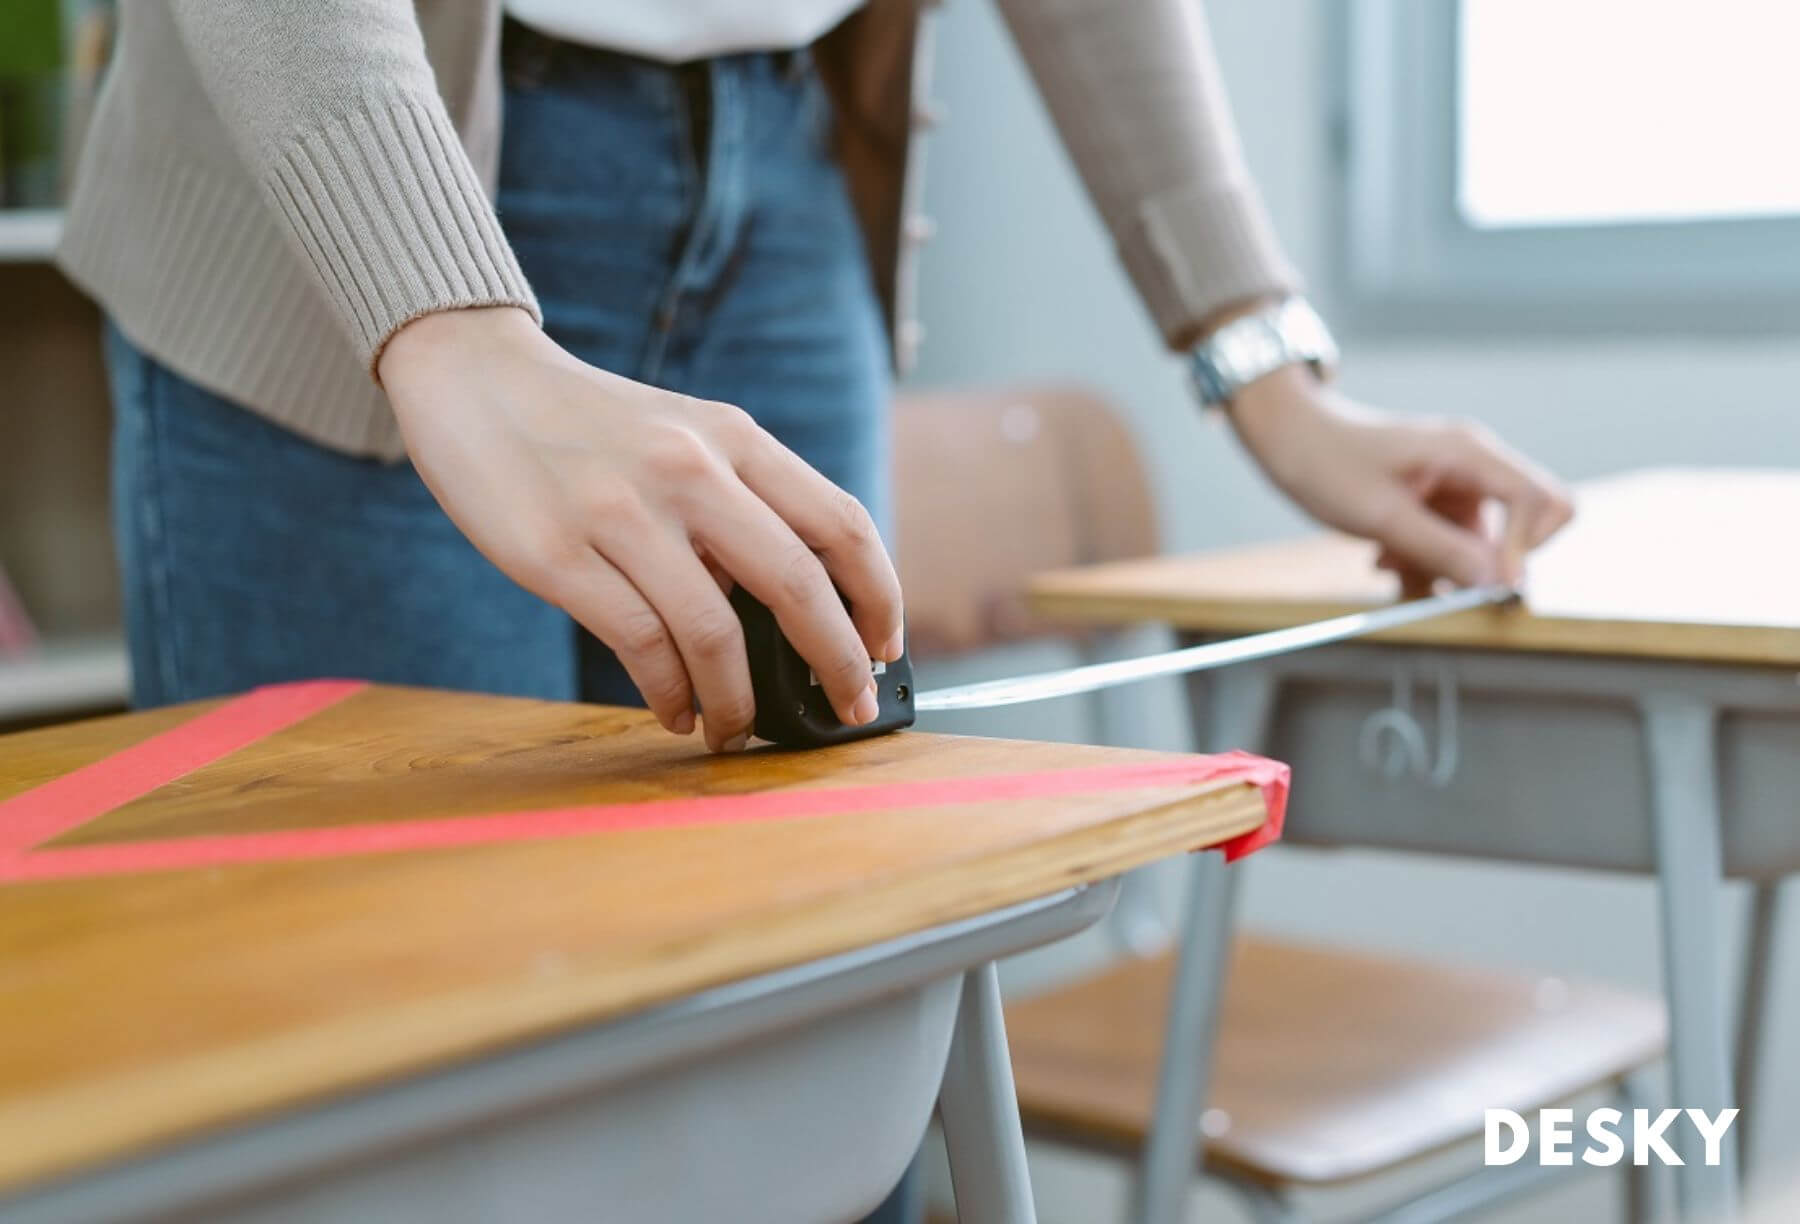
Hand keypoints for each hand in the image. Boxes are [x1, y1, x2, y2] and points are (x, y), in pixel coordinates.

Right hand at [379, 307, 903, 751]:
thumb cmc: (590, 424)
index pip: (840, 523)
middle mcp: (689, 469)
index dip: (879, 595)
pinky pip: (640, 645)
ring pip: (715, 632)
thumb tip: (791, 612)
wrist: (473, 374)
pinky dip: (669, 694)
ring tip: (737, 730)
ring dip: (738, 702)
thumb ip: (739, 505)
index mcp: (732, 437)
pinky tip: (674, 711)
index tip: (887, 647)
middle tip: (847, 708)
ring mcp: (621, 511)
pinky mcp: (557, 554)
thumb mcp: (683, 435)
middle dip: (837, 661)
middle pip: (796, 583)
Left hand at [1226, 367, 1573, 593]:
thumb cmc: (1328, 463)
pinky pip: (1452, 543)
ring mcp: (1457, 483)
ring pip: (1481, 545)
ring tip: (1389, 564)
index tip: (1487, 586)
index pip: (1540, 500)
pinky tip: (1386, 557)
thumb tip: (1496, 582)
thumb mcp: (1382, 516)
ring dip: (1442, 567)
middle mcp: (1474, 465)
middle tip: (1437, 583)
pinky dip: (1425, 560)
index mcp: (1470, 454)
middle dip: (1483, 565)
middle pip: (1524, 525)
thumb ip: (1441, 549)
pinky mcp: (1437, 501)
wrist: (1289, 438)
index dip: (1526, 549)